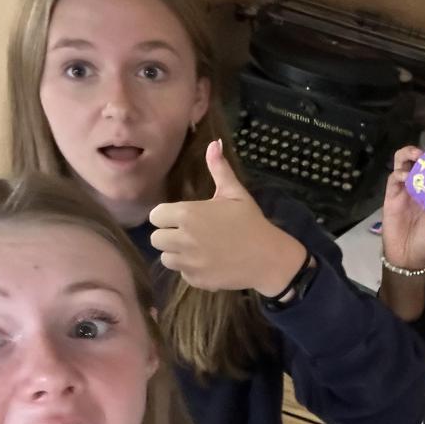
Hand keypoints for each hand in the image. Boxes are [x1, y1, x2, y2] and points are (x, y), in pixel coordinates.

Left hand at [148, 140, 304, 294]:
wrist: (268, 257)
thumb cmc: (251, 222)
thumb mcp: (235, 193)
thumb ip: (219, 169)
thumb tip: (213, 143)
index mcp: (187, 214)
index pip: (156, 216)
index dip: (167, 216)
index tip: (181, 218)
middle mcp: (182, 239)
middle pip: (156, 239)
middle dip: (169, 236)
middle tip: (188, 234)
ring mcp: (188, 262)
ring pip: (166, 258)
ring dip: (177, 254)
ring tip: (196, 249)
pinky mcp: (196, 280)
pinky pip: (182, 274)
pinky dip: (191, 270)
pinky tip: (208, 262)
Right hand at [381, 136, 424, 272]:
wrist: (406, 257)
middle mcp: (421, 187)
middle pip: (423, 161)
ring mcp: (405, 190)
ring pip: (405, 163)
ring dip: (410, 155)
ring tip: (417, 155)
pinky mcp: (391, 196)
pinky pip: (394, 179)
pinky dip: (399, 173)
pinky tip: (405, 175)